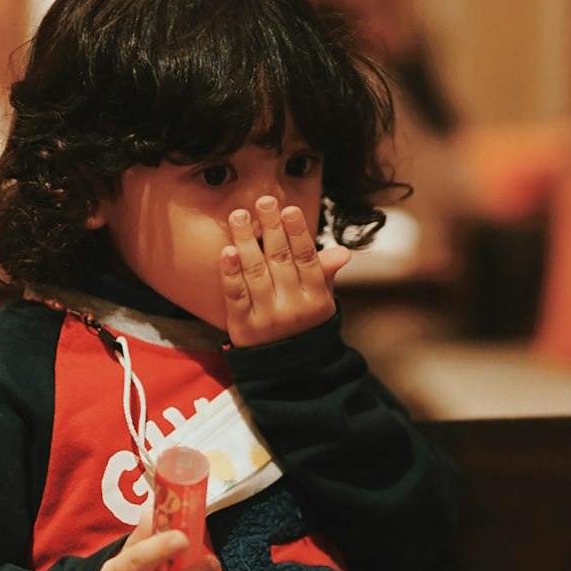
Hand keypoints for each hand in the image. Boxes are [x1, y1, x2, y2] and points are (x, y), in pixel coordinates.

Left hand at [221, 197, 350, 347]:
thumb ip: (325, 272)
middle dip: (272, 229)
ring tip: (239, 216)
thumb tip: (343, 252)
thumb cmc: (304, 322)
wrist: (286, 369)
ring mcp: (267, 318)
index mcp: (316, 298)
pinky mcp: (243, 326)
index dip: (297, 233)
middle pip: (280, 261)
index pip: (307, 259)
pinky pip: (236, 296)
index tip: (288, 209)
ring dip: (247, 242)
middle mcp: (293, 307)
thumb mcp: (321, 300)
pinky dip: (230, 274)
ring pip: (256, 273)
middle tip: (263, 201)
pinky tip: (227, 252)